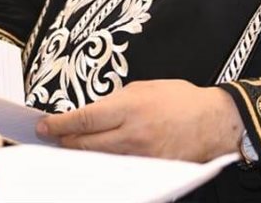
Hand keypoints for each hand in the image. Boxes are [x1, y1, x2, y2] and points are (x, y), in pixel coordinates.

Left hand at [34, 80, 243, 161]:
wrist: (216, 123)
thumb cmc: (181, 100)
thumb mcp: (144, 88)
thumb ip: (116, 101)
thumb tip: (91, 114)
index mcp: (128, 108)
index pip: (83, 120)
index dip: (59, 124)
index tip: (44, 126)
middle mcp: (132, 135)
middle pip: (85, 144)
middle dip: (64, 141)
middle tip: (51, 138)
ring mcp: (141, 157)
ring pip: (99, 160)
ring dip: (82, 154)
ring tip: (69, 148)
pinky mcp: (150, 171)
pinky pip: (119, 169)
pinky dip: (104, 164)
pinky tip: (96, 160)